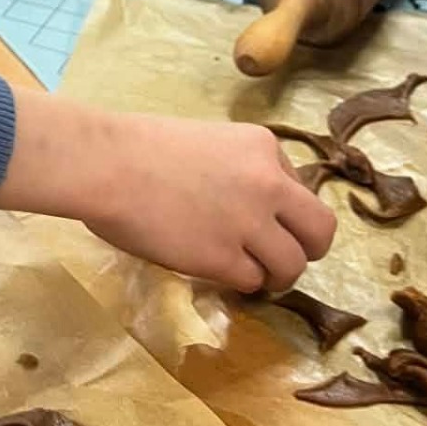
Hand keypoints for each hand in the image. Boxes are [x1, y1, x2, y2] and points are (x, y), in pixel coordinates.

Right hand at [0, 91, 335, 292]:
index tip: (259, 220)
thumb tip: (250, 209)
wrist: (106, 164)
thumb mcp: (207, 142)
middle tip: (281, 259)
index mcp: (262, 147)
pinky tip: (215, 273)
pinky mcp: (224, 258)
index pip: (300, 189)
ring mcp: (250, 223)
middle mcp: (268, 184)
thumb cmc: (138, 147)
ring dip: (273, 275)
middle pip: (320, 231)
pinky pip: (251, 281)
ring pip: (292, 265)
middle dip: (307, 250)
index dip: (282, 211)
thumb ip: (237, 170)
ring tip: (249, 274)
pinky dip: (237, 283)